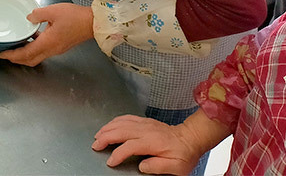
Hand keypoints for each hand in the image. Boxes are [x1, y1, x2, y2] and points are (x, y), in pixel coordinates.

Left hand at [0, 3, 93, 66]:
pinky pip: (44, 51)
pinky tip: (32, 38)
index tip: (2, 55)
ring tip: (16, 47)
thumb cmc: (76, 17)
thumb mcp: (53, 11)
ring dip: (25, 54)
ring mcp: (57, 49)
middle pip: (30, 60)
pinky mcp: (60, 45)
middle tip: (6, 54)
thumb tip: (29, 17)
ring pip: (37, 57)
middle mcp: (52, 49)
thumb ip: (38, 14)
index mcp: (48, 43)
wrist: (94, 22)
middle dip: (17, 59)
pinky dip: (34, 48)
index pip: (26, 53)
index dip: (13, 55)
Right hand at [92, 111, 229, 174]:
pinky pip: (126, 117)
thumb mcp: (176, 167)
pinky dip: (114, 121)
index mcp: (152, 142)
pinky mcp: (144, 121)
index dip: (117, 154)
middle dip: (105, 137)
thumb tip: (141, 165)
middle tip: (95, 145)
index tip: (110, 162)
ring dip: (107, 128)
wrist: (190, 138)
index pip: (129, 146)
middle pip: (120, 130)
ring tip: (98, 135)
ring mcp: (144, 123)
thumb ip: (158, 167)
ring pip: (121, 122)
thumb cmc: (184, 154)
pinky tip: (110, 125)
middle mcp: (146, 130)